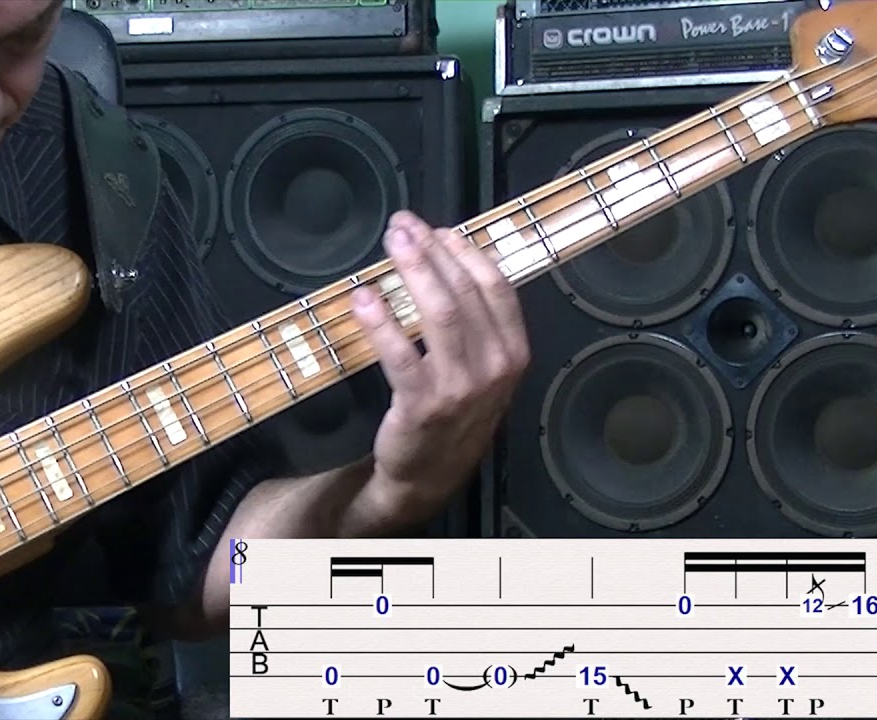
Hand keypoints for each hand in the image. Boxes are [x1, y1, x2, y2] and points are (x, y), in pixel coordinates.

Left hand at [350, 210, 529, 522]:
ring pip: (440, 314)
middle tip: (402, 225)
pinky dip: (380, 321)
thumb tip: (446, 261)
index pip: (496, 289)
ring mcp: (461, 387)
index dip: (466, 252)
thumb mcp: (482, 370)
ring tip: (389, 244)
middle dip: (431, 251)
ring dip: (412, 271)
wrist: (429, 475)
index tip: (439, 229)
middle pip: (464, 293)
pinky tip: (362, 298)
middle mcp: (495, 368)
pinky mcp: (423, 404)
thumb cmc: (453, 413)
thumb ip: (475, 325)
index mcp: (514, 353)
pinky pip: (400, 354)